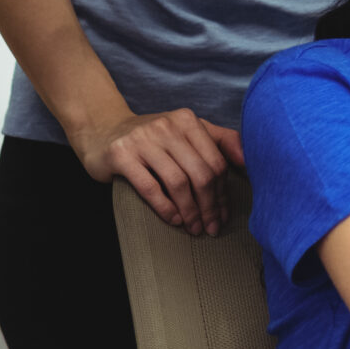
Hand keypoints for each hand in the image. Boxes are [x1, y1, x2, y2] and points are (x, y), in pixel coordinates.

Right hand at [69, 106, 243, 236]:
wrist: (101, 130)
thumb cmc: (151, 138)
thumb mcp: (184, 131)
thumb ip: (219, 139)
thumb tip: (248, 160)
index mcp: (187, 120)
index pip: (216, 162)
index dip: (223, 192)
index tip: (223, 214)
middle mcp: (166, 126)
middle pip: (201, 173)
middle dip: (210, 206)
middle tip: (211, 227)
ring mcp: (142, 139)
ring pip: (178, 182)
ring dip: (190, 211)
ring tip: (194, 228)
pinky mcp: (121, 155)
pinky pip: (150, 187)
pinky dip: (166, 208)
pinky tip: (174, 220)